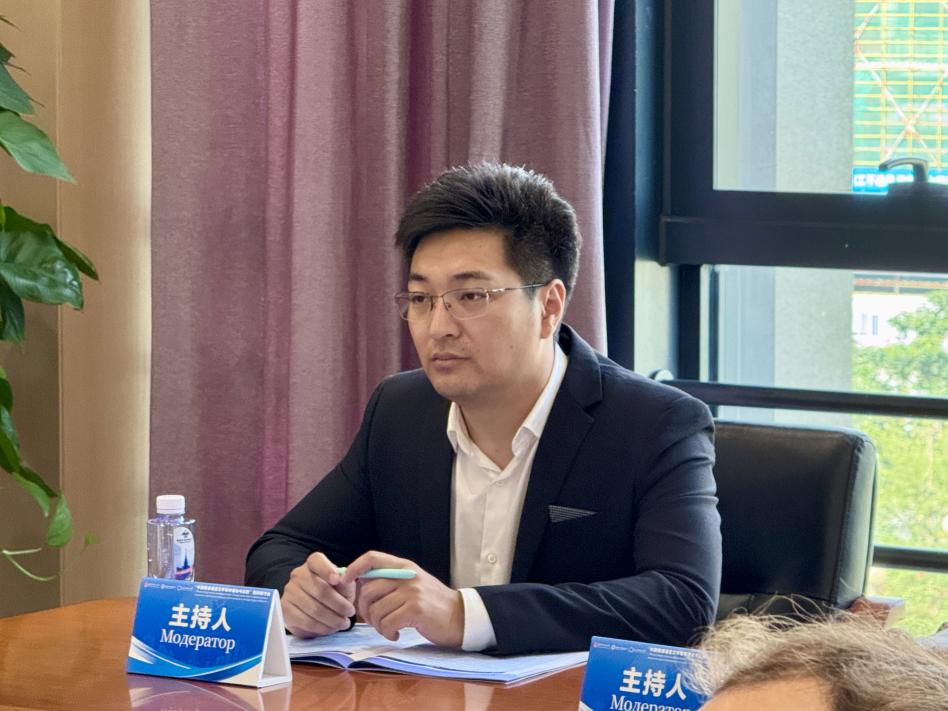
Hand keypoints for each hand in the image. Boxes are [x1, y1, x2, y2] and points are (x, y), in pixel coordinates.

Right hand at [281, 552, 355, 637]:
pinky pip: (306, 621)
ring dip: (332, 619)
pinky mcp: (286, 609)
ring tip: (343, 623)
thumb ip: (346, 583)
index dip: (327, 570)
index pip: (317, 561)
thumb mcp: (344, 585)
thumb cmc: (333, 592)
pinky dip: (321, 627)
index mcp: (314, 563)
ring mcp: (290, 591)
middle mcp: (298, 574)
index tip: (337, 580)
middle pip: (320, 590)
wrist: (316, 608)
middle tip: (350, 612)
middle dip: (339, 604)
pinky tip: (330, 628)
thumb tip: (343, 581)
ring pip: (314, 608)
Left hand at [341, 551, 463, 647]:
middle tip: (373, 621)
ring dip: (378, 625)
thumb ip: (390, 580)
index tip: (344, 582)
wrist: (459, 617)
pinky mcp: (416, 610)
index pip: (372, 557)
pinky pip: (387, 623)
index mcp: (404, 566)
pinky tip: (397, 634)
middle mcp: (407, 575)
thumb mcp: (412, 583)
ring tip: (389, 628)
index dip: (354, 568)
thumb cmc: (432, 604)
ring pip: (376, 610)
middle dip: (364, 610)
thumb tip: (359, 584)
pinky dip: (388, 632)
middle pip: (368, 590)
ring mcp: (412, 592)